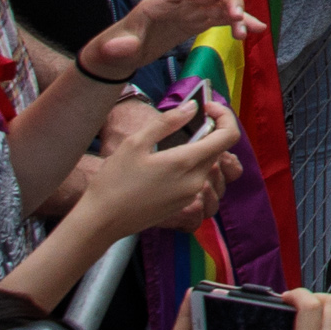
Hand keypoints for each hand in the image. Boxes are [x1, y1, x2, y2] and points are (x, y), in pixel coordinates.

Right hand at [76, 90, 241, 236]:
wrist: (100, 222)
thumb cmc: (113, 181)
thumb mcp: (135, 143)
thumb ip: (168, 122)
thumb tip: (193, 107)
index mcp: (186, 163)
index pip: (229, 135)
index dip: (224, 116)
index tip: (206, 109)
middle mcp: (196, 181)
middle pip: (219, 149)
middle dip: (208, 131)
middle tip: (183, 124)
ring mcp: (191, 196)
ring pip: (209, 164)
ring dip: (200, 150)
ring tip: (172, 145)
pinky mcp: (183, 205)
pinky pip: (198, 179)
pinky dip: (191, 166)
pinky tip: (165, 166)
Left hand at [82, 0, 259, 83]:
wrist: (118, 56)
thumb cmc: (114, 49)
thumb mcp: (114, 49)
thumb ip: (120, 47)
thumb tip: (121, 47)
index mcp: (161, 2)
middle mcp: (180, 3)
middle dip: (230, 1)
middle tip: (239, 19)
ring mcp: (189, 12)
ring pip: (221, 5)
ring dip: (238, 14)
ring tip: (250, 31)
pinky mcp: (194, 23)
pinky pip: (220, 19)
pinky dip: (237, 23)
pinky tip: (252, 31)